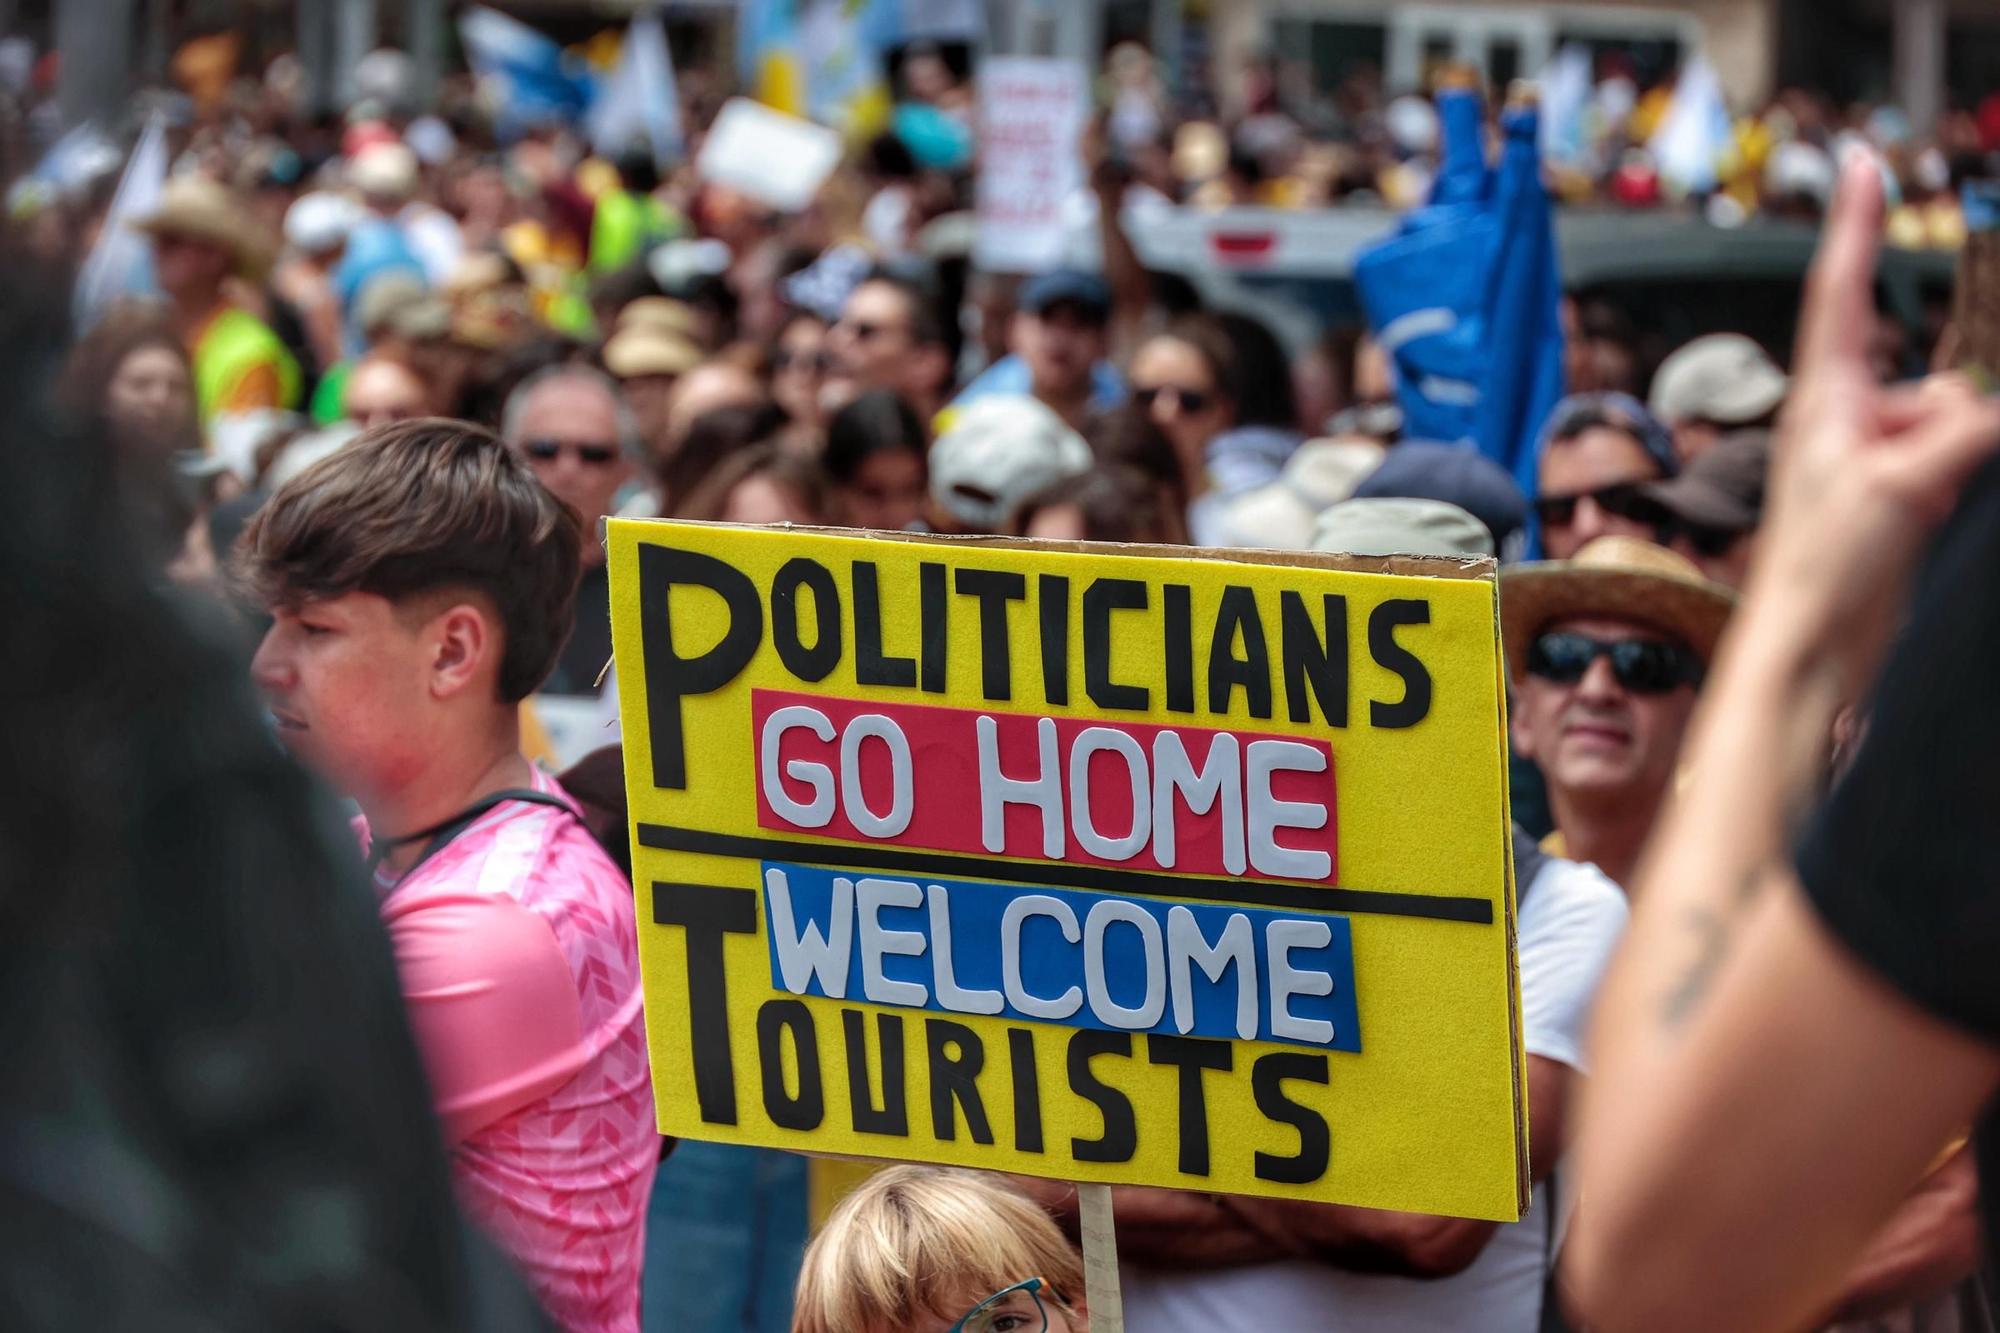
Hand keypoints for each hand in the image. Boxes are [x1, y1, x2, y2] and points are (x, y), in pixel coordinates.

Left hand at [1750, 152, 1999, 693]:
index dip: (1855, 224)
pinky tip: (1932, 523)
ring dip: (1957, 464)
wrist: (1810, 650)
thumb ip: (1960, 431)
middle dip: (1951, 425)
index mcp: (1824, 399)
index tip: (1861, 163)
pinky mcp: (1895, 501)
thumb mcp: (1897, 485)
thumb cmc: (1821, 570)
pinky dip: (1961, 483)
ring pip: (1956, 427)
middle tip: (1908, 488)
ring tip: (1909, 519)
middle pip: (1936, 383)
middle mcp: (1844, 421)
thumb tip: (1987, 409)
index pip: (1842, 291)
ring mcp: (1871, 462)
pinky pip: (1955, 465)